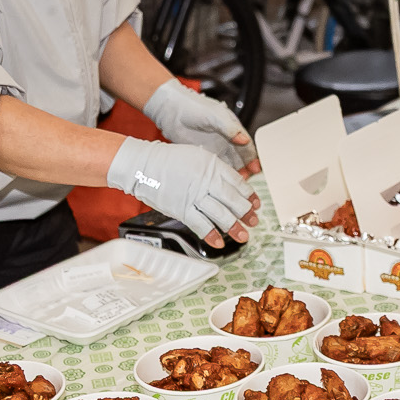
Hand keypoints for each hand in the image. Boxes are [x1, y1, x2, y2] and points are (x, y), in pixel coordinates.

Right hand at [108, 137, 258, 246]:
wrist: (143, 165)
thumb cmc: (168, 159)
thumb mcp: (197, 156)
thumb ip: (215, 169)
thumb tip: (230, 182)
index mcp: (213, 166)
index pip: (238, 183)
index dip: (249, 196)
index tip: (256, 204)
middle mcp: (207, 181)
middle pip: (233, 200)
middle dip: (246, 213)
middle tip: (253, 221)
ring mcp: (195, 196)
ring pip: (220, 214)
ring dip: (234, 227)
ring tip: (243, 236)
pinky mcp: (182, 209)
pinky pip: (200, 225)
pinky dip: (211, 235)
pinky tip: (219, 242)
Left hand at [145, 79, 258, 175]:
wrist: (171, 111)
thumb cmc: (194, 107)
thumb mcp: (214, 116)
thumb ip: (230, 128)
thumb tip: (244, 140)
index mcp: (232, 128)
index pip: (247, 146)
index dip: (253, 158)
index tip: (257, 169)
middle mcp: (226, 139)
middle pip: (241, 158)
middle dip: (246, 170)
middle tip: (247, 182)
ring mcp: (215, 147)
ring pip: (229, 164)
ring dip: (234, 175)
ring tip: (235, 186)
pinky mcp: (203, 154)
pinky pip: (215, 167)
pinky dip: (219, 175)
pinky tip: (220, 183)